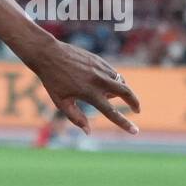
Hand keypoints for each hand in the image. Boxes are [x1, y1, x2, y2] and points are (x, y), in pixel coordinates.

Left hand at [26, 42, 140, 134]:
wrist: (49, 54)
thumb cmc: (52, 81)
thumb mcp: (61, 102)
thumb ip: (76, 117)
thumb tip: (88, 131)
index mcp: (89, 93)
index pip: (111, 112)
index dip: (124, 123)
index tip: (135, 131)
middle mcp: (98, 81)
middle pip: (126, 92)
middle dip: (135, 102)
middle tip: (137, 110)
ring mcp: (101, 69)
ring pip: (120, 82)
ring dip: (122, 91)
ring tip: (110, 96)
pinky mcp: (100, 61)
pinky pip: (113, 73)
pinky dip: (114, 80)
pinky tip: (104, 83)